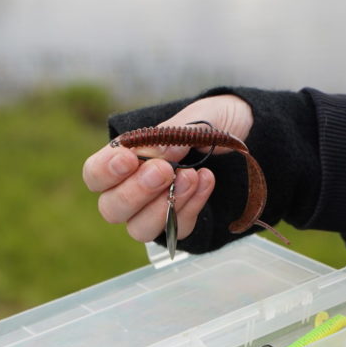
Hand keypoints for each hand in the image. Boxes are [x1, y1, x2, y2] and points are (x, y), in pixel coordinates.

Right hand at [82, 94, 253, 242]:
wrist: (250, 133)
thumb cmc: (211, 121)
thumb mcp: (196, 117)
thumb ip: (172, 135)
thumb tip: (157, 152)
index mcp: (123, 160)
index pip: (95, 176)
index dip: (105, 171)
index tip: (128, 158)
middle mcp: (132, 191)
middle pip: (111, 208)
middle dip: (135, 192)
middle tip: (164, 171)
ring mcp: (155, 212)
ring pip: (139, 228)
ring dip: (163, 206)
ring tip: (190, 176)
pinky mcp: (181, 225)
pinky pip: (178, 229)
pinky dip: (191, 206)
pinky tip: (206, 181)